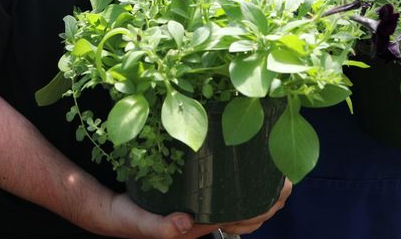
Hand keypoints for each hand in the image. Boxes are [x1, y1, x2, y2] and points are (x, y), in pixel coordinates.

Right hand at [108, 178, 292, 237]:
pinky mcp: (192, 195)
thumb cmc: (129, 220)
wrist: (112, 214)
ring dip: (261, 194)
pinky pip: (223, 194)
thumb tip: (187, 222)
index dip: (264, 208)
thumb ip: (162, 227)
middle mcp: (204, 218)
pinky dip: (241, 186)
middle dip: (270, 200)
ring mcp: (200, 207)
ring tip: (277, 177)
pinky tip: (247, 173)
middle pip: (247, 214)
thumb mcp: (142, 223)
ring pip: (240, 205)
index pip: (241, 219)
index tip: (282, 189)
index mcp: (199, 225)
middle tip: (288, 180)